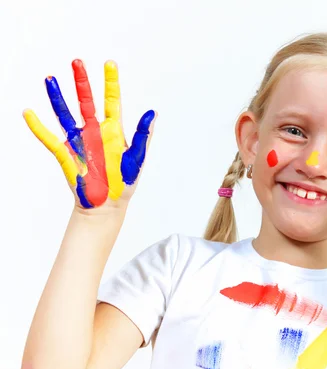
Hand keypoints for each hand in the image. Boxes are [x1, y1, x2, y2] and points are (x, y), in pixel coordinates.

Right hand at [23, 59, 155, 209]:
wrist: (108, 205)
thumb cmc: (125, 182)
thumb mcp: (137, 158)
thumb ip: (143, 135)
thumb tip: (152, 113)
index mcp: (114, 130)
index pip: (112, 100)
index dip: (111, 82)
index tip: (110, 63)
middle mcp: (95, 131)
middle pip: (86, 101)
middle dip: (82, 81)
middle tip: (77, 61)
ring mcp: (79, 141)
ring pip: (65, 114)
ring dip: (58, 97)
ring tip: (50, 79)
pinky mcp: (67, 154)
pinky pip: (49, 138)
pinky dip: (38, 127)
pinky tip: (28, 114)